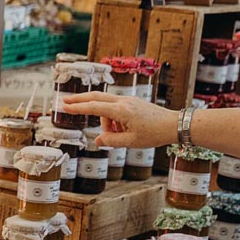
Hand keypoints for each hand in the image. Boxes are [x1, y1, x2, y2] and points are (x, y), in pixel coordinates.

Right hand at [59, 93, 176, 148]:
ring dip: (105, 122)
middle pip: (96, 97)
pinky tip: (123, 131)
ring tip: (118, 136)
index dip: (78, 108)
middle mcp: (123, 102)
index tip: (64, 107)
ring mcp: (128, 100)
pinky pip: (116, 109)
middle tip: (65, 102)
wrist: (174, 124)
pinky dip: (113, 119)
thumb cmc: (155, 133)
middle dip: (80, 100)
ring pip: (106, 107)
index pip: (94, 108)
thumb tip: (97, 141)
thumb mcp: (131, 142)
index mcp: (122, 111)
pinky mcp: (132, 103)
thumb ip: (111, 141)